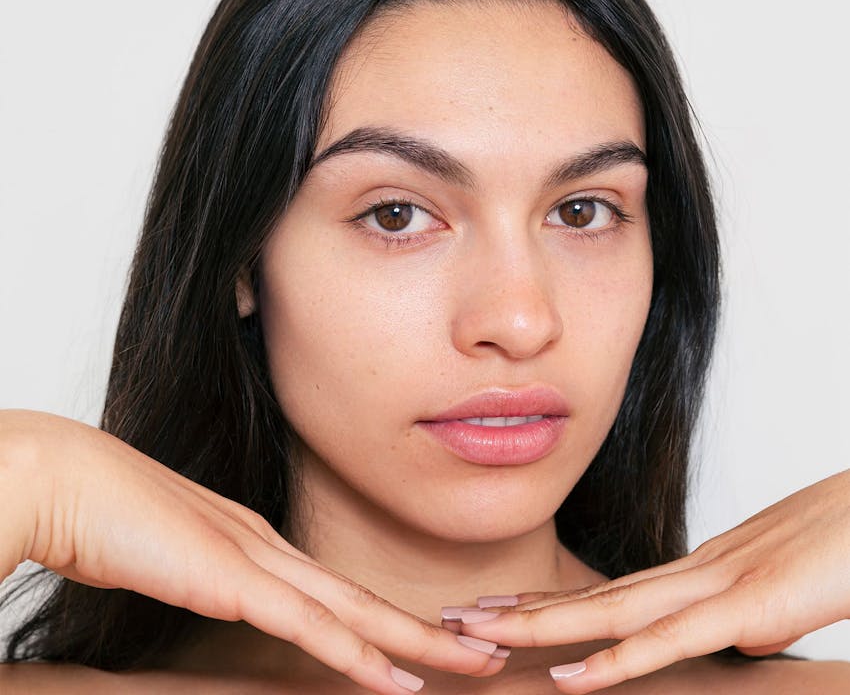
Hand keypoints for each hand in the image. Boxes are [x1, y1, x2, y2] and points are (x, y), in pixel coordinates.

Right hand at [0, 410, 501, 694]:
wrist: (65, 479)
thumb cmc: (106, 515)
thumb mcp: (172, 554)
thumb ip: (207, 574)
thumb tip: (222, 591)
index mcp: (258, 543)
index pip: (339, 591)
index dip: (390, 617)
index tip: (432, 638)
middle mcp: (271, 549)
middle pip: (367, 601)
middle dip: (434, 631)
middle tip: (492, 647)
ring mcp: (256, 562)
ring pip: (356, 612)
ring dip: (420, 644)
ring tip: (477, 663)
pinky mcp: (230, 579)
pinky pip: (308, 626)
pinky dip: (357, 655)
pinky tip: (396, 680)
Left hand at [459, 469, 849, 692]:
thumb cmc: (844, 545)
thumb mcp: (786, 593)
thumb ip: (750, 618)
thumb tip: (729, 642)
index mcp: (701, 574)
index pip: (610, 592)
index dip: (551, 602)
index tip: (501, 607)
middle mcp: (693, 575)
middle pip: (591, 598)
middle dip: (520, 609)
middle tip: (458, 616)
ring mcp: (715, 589)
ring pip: (608, 613)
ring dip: (537, 625)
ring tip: (476, 631)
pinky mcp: (747, 610)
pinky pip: (668, 641)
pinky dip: (615, 661)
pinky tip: (569, 679)